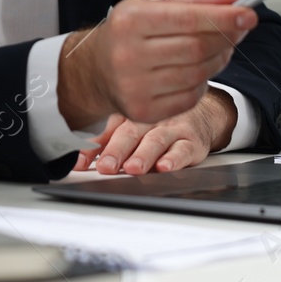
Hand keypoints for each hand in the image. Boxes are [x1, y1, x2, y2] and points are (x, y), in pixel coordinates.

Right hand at [57, 0, 254, 128]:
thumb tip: (233, 0)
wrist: (96, 68)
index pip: (187, 19)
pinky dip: (203, 83)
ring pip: (198, 74)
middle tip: (240, 29)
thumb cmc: (130, 30)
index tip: (249, 14)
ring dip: (219, 59)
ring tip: (219, 48)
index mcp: (130, 20)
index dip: (223, 18)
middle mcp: (128, 54)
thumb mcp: (152, 3)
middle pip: (196, 48)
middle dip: (226, 37)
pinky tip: (197, 70)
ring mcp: (135, 86)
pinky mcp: (143, 111)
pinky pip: (191, 97)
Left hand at [73, 89, 236, 174]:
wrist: (203, 113)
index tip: (79, 162)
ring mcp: (171, 128)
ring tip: (133, 168)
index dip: (92, 146)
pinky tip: (165, 167)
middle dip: (116, 151)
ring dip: (143, 155)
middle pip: (130, 133)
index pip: (107, 130)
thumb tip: (77, 159)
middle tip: (106, 166)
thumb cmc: (159, 122)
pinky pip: (183, 149)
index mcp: (129, 115)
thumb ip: (107, 139)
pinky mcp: (192, 141)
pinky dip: (174, 159)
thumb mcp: (131, 124)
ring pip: (155, 140)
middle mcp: (149, 119)